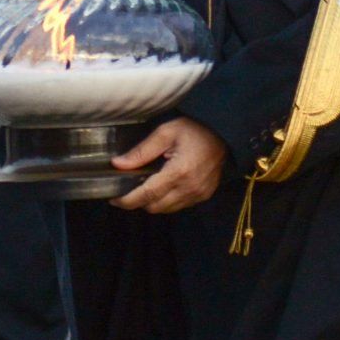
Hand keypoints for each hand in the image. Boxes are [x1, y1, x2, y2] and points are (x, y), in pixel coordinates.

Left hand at [110, 117, 226, 213]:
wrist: (225, 133)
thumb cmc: (195, 129)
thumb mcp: (166, 133)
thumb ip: (141, 151)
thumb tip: (118, 164)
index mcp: (178, 172)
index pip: (147, 195)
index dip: (127, 200)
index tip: (113, 199)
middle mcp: (189, 188)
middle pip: (154, 207)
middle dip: (138, 202)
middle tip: (128, 189)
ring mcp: (199, 194)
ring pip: (166, 209)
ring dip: (153, 202)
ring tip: (146, 187)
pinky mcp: (204, 195)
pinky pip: (180, 206)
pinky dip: (168, 201)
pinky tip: (165, 186)